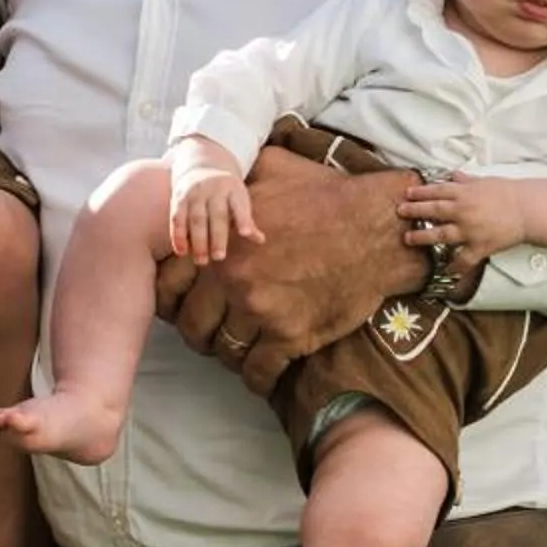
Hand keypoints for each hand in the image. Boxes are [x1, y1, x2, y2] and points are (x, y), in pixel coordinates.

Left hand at [152, 149, 423, 394]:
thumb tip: (213, 173)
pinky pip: (259, 371)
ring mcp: (262, 312)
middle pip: (193, 325)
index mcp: (220, 243)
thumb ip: (233, 178)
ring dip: (228, 354)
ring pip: (225, 350)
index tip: (182, 303)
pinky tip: (260, 374)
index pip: (168, 285)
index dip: (171, 298)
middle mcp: (233, 280)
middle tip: (210, 331)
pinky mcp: (292, 337)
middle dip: (198, 331)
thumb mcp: (270, 169)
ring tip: (237, 348)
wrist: (378, 227)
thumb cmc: (325, 195)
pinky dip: (256, 378)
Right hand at [166, 141, 259, 261]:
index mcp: (233, 189)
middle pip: (216, 215)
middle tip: (219, 257)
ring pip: (195, 219)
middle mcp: (213, 190)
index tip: (246, 233)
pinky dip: (178, 236)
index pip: (239, 205)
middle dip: (217, 237)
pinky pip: (177, 219)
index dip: (243, 219)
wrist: (201, 164)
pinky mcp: (179, 199)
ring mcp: (194, 193)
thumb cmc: (226, 190)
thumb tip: (260, 240)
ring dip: (197, 241)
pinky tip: (182, 252)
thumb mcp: (239, 199)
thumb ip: (246, 220)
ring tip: (201, 261)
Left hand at [400, 171, 527, 262]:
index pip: (437, 190)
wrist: (527, 210)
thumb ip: (465, 180)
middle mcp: (463, 211)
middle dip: (415, 211)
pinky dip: (455, 266)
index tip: (407, 194)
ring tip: (408, 239)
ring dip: (423, 237)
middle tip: (400, 212)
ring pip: (442, 235)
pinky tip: (446, 269)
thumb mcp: (484, 181)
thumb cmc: (507, 193)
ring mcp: (470, 230)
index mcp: (464, 193)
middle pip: (434, 210)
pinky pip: (465, 259)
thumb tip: (451, 175)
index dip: (420, 192)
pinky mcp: (480, 246)